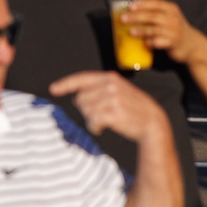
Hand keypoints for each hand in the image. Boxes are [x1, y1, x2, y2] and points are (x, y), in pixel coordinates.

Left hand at [49, 71, 170, 144]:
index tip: (53, 89)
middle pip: (80, 99)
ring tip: (106, 121)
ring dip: (91, 120)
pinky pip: (91, 121)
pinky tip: (102, 129)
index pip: (81, 78)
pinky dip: (94, 128)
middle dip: (86, 110)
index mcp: (110, 77)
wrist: (153, 123)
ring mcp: (112, 98)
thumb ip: (99, 89)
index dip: (65, 84)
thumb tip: (75, 97)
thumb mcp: (118, 91)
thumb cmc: (132, 109)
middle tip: (102, 114)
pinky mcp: (113, 112)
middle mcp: (110, 85)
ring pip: (85, 111)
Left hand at [121, 0, 195, 61]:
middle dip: (136, 17)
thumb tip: (129, 11)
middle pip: (153, 16)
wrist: (191, 44)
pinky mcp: (174, 43)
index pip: (156, 3)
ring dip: (141, 30)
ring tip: (130, 32)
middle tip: (123, 19)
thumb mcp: (168, 17)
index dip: (142, 4)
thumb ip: (154, 12)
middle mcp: (174, 18)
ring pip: (155, 29)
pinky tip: (145, 43)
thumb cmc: (173, 29)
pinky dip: (151, 42)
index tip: (130, 6)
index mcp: (171, 9)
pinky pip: (159, 42)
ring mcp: (174, 31)